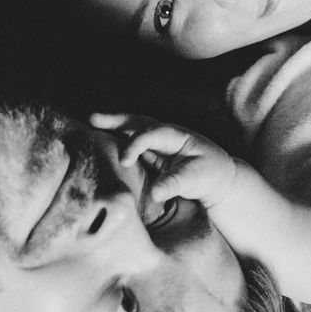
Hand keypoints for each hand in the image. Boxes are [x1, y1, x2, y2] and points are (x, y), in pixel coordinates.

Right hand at [89, 112, 241, 208]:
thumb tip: (156, 193)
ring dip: (113, 125)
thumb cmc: (209, 175)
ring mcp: (158, 142)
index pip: (152, 134)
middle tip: (92, 118)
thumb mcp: (196, 180)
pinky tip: (100, 140)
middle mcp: (165, 134)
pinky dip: (117, 138)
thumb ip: (175, 184)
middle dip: (116, 120)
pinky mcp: (152, 153)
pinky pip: (133, 142)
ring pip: (133, 129)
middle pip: (139, 122)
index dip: (136, 144)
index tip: (124, 160)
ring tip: (91, 121)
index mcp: (177, 136)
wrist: (219, 178)